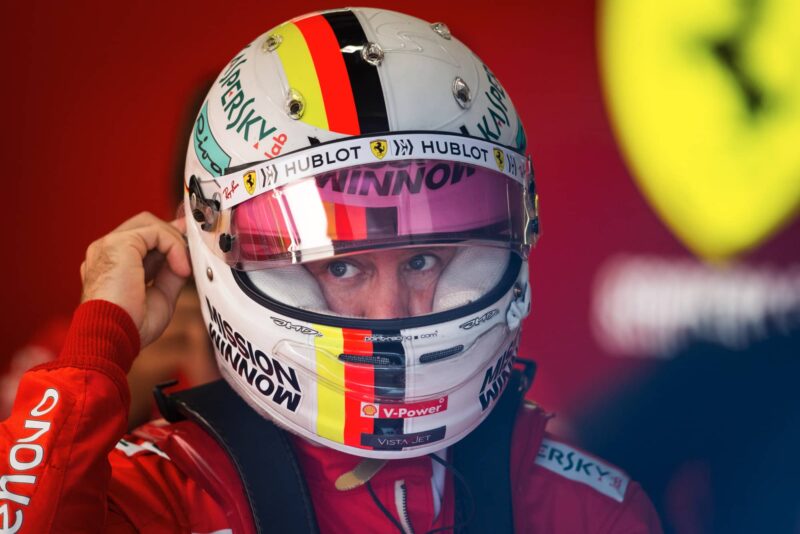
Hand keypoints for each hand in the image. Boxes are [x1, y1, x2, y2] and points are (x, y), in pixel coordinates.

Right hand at [80, 212, 191, 347]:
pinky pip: (155, 232)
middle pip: (145, 225)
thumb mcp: (160, 295)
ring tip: (184, 268)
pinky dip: (174, 247)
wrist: (112, 337)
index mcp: (112, 264)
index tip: (191, 243)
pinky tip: (181, 269)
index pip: (143, 239)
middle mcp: (106, 251)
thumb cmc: (131, 327)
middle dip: (173, 234)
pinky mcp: (118, 244)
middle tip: (193, 251)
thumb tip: (185, 259)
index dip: (169, 239)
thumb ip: (170, 274)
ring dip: (175, 242)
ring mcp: (108, 245)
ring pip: (150, 224)